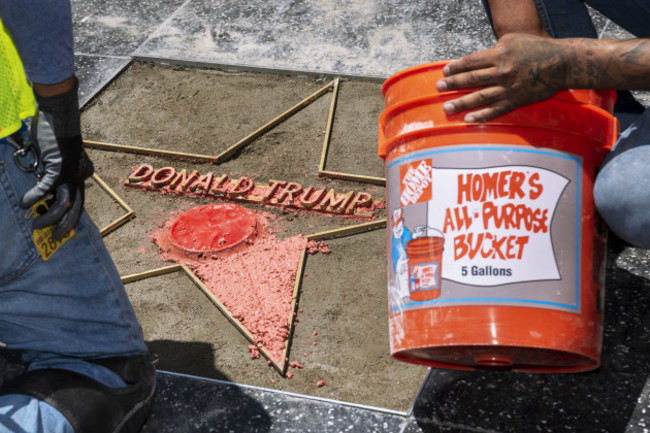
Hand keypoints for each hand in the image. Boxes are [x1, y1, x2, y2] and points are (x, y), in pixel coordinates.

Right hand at [19, 84, 93, 240]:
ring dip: (49, 218)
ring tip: (35, 225)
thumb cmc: (55, 134)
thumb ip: (53, 172)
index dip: (71, 217)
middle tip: (55, 237)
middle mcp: (80, 176)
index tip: (63, 228)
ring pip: (64, 205)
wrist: (58, 115)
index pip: (79, 201)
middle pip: (76, 208)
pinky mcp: (58, 167)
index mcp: (82, 174)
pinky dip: (34, 198)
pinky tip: (24, 203)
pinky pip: (46, 189)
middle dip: (65, 226)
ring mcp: (70, 173)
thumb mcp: (56, 158)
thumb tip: (43, 185)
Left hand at [436, 33, 569, 121]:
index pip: (472, 61)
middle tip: (439, 88)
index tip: (445, 72)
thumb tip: (477, 60)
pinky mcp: (517, 100)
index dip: (457, 67)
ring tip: (447, 107)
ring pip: (480, 96)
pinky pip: (496, 110)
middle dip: (453, 84)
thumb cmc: (537, 49)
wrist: (562, 63)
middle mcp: (503, 71)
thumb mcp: (514, 40)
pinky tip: (468, 119)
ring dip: (461, 102)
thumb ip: (495, 49)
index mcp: (500, 54)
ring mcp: (509, 87)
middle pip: (472, 79)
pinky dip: (481, 115)